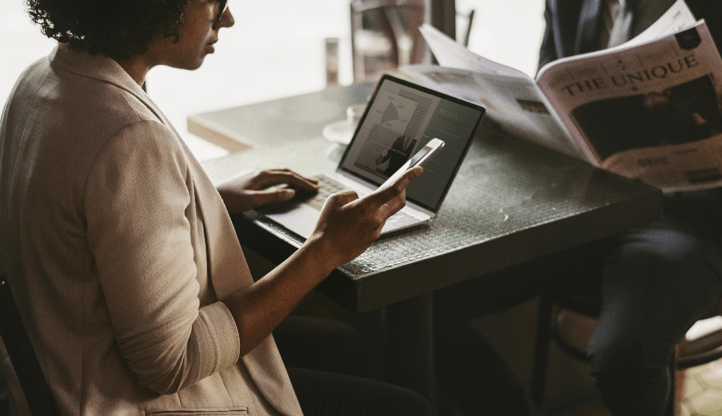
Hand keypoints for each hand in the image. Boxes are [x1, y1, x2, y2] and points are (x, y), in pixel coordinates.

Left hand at [216, 169, 317, 212]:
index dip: (303, 182)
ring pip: (279, 173)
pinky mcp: (250, 178)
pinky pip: (273, 176)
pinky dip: (284, 178)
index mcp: (262, 175)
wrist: (210, 196)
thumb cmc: (229, 200)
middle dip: (302, 177)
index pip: (288, 176)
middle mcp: (260, 172)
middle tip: (316, 183)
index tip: (315, 188)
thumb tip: (291, 192)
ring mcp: (255, 174)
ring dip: (294, 177)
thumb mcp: (252, 200)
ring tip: (304, 181)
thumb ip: (273, 196)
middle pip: (286, 172)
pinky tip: (284, 182)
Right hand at [306, 166, 422, 269]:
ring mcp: (376, 231)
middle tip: (400, 183)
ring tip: (360, 207)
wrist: (324, 252)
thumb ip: (351, 194)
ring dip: (379, 207)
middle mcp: (376, 219)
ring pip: (385, 213)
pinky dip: (370, 218)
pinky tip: (355, 221)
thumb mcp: (335, 200)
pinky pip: (376, 224)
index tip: (418, 169)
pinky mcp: (372, 239)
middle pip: (398, 201)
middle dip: (402, 190)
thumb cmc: (327, 227)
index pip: (394, 189)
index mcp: (367, 206)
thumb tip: (359, 198)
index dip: (408, 177)